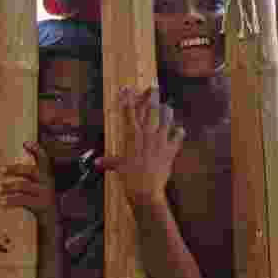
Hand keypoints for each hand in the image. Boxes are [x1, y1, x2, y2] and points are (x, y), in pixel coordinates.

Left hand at [2, 141, 60, 225]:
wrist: (53, 220)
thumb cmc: (41, 199)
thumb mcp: (40, 186)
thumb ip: (30, 176)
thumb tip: (10, 165)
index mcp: (47, 174)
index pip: (43, 158)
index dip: (36, 149)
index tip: (26, 143)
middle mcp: (47, 181)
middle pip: (29, 170)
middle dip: (14, 169)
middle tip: (1, 170)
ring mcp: (44, 193)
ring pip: (23, 185)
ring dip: (9, 186)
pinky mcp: (40, 204)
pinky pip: (22, 200)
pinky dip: (11, 200)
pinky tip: (2, 202)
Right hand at [95, 87, 184, 205]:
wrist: (146, 190)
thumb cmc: (129, 178)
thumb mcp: (118, 167)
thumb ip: (109, 161)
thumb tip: (97, 163)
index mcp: (132, 136)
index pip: (129, 112)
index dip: (128, 98)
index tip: (127, 88)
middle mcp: (147, 135)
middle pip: (151, 110)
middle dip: (151, 97)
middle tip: (153, 87)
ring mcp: (161, 141)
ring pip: (166, 119)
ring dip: (167, 112)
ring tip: (167, 106)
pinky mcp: (171, 150)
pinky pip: (178, 137)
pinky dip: (179, 133)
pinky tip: (180, 130)